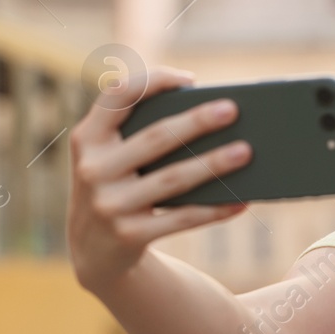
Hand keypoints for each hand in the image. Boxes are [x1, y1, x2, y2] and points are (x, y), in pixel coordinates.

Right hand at [68, 66, 250, 289]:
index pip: (118, 95)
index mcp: (87, 138)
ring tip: (246, 151)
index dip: (154, 81)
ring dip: (214, 164)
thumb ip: (137, 134)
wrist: (93, 253)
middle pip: (155, 138)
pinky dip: (215, 209)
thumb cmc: (115, 188)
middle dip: (197, 122)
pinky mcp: (129, 236)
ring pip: (173, 179)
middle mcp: (93, 169)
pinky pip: (182, 218)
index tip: (191, 80)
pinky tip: (241, 200)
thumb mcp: (109, 158)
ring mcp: (110, 205)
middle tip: (232, 109)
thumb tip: (208, 120)